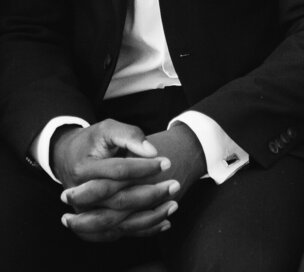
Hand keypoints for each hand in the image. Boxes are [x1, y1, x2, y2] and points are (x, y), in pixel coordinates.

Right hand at [61, 124, 204, 241]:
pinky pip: (116, 234)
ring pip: (118, 223)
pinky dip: (141, 231)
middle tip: (175, 185)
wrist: (68, 158)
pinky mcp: (90, 224)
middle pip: (118, 200)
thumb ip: (130, 135)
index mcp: (83, 169)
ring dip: (149, 217)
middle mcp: (79, 196)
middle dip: (150, 194)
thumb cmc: (93, 141)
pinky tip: (164, 223)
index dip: (144, 167)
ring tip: (174, 205)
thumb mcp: (108, 129)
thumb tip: (152, 151)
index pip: (117, 171)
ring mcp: (84, 213)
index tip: (167, 162)